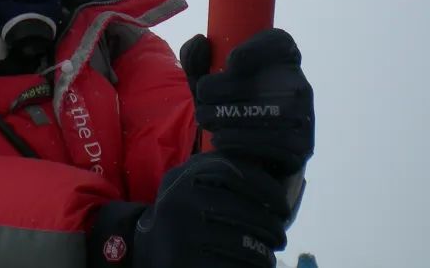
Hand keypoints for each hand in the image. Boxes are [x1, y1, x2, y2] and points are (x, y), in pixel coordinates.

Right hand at [89, 153, 288, 267]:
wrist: (145, 247)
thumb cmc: (183, 211)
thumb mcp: (195, 182)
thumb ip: (224, 171)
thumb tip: (276, 174)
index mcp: (187, 174)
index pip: (236, 172)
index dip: (266, 189)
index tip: (283, 206)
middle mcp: (181, 198)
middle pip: (242, 210)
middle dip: (269, 225)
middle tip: (281, 236)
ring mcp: (180, 231)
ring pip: (239, 241)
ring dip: (263, 251)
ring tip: (270, 254)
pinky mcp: (181, 260)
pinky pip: (228, 266)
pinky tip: (257, 267)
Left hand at [192, 29, 314, 178]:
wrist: (256, 154)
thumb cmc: (231, 105)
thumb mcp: (211, 81)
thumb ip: (197, 60)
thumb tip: (200, 42)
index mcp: (284, 59)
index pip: (279, 42)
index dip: (253, 50)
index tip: (229, 62)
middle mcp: (299, 84)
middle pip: (262, 80)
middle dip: (221, 89)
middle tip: (202, 97)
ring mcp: (303, 116)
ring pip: (262, 112)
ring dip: (224, 116)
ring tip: (205, 118)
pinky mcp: (302, 146)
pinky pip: (268, 141)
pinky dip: (237, 139)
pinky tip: (219, 137)